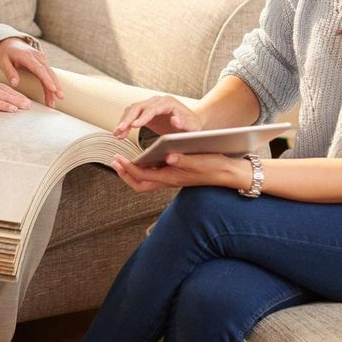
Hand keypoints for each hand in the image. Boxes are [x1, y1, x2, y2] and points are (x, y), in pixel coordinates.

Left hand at [0, 37, 63, 107]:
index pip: (39, 69)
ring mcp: (41, 59)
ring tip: (56, 101)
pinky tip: (54, 95)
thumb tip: (14, 84)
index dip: (47, 79)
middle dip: (55, 86)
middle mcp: (37, 57)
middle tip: (59, 98)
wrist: (9, 41)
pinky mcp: (42, 63)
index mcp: (27, 56)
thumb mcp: (2, 60)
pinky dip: (52, 84)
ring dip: (55, 87)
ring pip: (51, 74)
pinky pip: (48, 74)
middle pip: (48, 73)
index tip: (53, 89)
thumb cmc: (5, 51)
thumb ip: (9, 71)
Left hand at [111, 152, 241, 192]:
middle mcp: (168, 181)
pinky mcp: (174, 175)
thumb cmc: (213, 166)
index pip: (142, 176)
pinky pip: (152, 175)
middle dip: (125, 174)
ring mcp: (170, 179)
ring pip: (145, 181)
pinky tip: (142, 158)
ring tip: (123, 160)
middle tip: (115, 161)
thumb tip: (169, 157)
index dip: (128, 168)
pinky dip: (143, 169)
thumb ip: (183, 160)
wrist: (225, 173)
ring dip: (132, 172)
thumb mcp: (198, 161)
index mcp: (171, 177)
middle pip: (139, 184)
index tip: (118, 158)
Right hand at [113, 95, 201, 137]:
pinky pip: (131, 115)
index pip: (152, 108)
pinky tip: (120, 134)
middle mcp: (157, 101)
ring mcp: (149, 105)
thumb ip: (185, 124)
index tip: (134, 126)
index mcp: (168, 103)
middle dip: (128, 119)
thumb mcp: (192, 127)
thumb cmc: (192, 126)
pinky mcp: (145, 112)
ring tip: (117, 134)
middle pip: (138, 107)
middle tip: (120, 130)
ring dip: (123, 121)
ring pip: (132, 110)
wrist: (190, 123)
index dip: (143, 117)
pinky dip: (125, 123)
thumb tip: (174, 120)